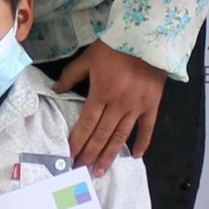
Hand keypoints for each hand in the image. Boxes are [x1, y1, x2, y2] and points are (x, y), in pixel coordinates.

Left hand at [54, 41, 169, 173]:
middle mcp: (118, 104)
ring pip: (121, 136)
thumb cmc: (115, 46)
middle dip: (90, 154)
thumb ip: (71, 75)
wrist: (147, 36)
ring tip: (101, 171)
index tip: (70, 155)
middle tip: (81, 169)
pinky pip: (147, 128)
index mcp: (101, 93)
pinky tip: (135, 156)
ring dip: (110, 155)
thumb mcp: (88, 58)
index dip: (77, 141)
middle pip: (101, 135)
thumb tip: (56, 90)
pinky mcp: (152, 105)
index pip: (86, 124)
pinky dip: (142, 143)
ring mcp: (137, 106)